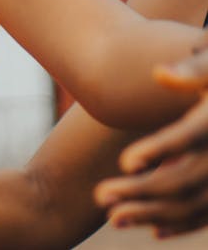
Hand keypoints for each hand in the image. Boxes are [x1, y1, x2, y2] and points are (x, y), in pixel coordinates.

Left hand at [94, 43, 207, 237]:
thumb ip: (192, 68)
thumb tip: (159, 73)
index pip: (187, 138)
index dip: (158, 150)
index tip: (125, 162)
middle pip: (184, 181)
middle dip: (141, 191)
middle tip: (100, 196)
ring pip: (193, 205)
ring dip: (153, 214)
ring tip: (112, 216)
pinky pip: (207, 213)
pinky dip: (183, 224)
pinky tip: (154, 230)